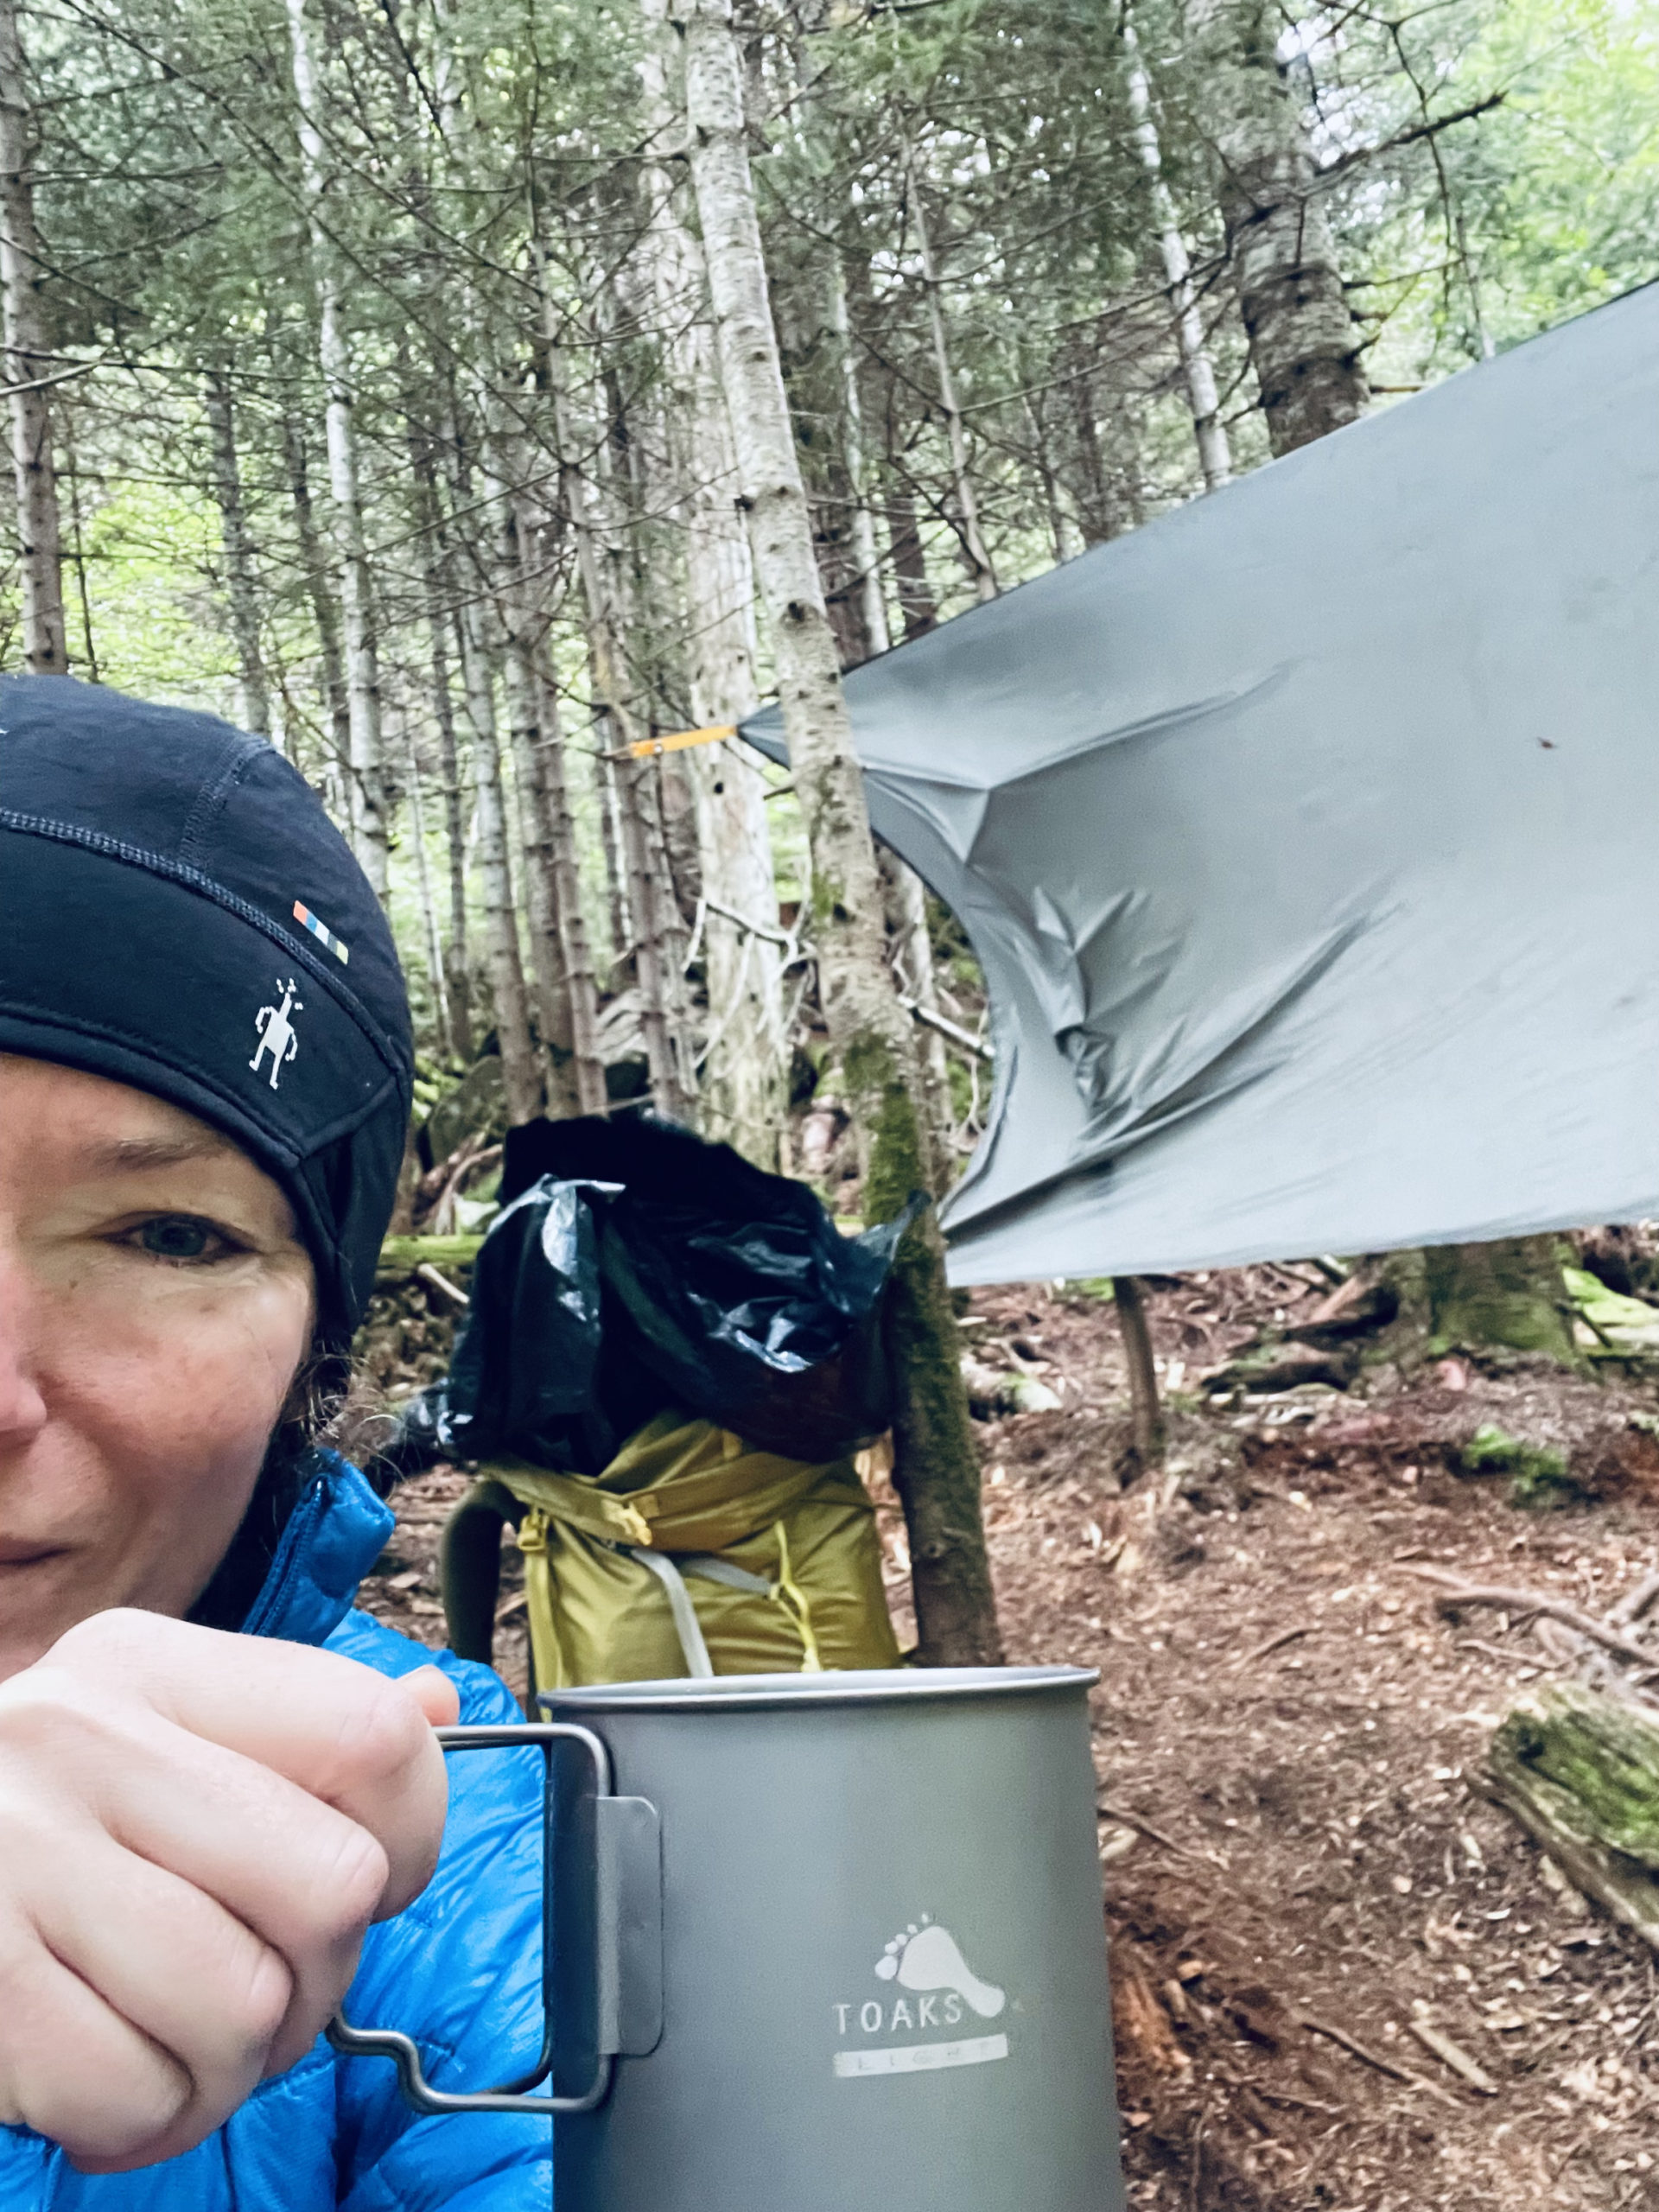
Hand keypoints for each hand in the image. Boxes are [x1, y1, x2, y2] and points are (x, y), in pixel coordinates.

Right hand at [0, 1608, 457, 2171]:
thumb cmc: (50, 1827)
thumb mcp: (160, 1737)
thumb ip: (299, 1733)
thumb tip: (437, 1709)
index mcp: (152, 1667)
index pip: (371, 1735)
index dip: (412, 1835)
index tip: (372, 1884)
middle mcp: (79, 1737)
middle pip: (331, 1885)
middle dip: (320, 1975)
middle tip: (261, 1987)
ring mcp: (16, 1855)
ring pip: (243, 2007)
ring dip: (230, 2065)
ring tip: (176, 2039)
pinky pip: (136, 2091)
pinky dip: (145, 2117)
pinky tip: (109, 2080)